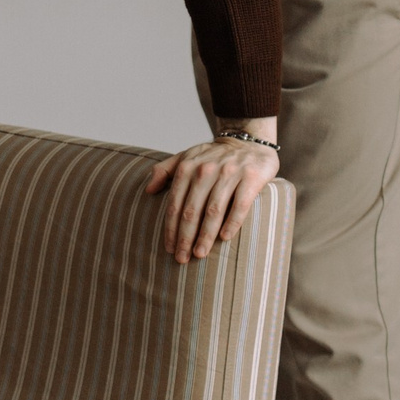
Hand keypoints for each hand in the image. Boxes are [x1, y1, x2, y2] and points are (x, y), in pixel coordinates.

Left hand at [145, 130, 278, 263]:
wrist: (249, 141)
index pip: (175, 204)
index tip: (169, 248)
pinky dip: (232, 222)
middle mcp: (206, 170)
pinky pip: (240, 204)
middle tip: (182, 258)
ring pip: (214, 210)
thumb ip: (165, 170)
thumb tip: (148, 190)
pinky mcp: (251, 178)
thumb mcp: (187, 156)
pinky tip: (225, 238)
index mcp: (188, 167)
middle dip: (185, 237)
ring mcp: (229, 173)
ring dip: (205, 235)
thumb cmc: (214, 156)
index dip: (170, 228)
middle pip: (192, 211)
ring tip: (200, 254)